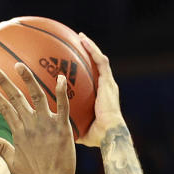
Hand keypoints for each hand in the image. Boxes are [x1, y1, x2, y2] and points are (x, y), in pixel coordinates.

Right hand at [0, 63, 75, 173]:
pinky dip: (61, 92)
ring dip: (27, 79)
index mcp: (18, 132)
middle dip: (3, 81)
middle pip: (15, 98)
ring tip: (19, 65)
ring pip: (36, 96)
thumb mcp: (12, 162)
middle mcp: (30, 125)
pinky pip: (62, 106)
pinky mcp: (62, 128)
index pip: (4, 108)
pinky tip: (60, 77)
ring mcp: (46, 125)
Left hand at [76, 33, 123, 147]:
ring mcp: (108, 83)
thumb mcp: (83, 131)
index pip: (95, 80)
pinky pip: (100, 61)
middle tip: (78, 45)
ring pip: (99, 60)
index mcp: (103, 98)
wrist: (109, 134)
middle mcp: (107, 88)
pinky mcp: (108, 81)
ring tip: (80, 37)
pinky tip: (83, 40)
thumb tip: (64, 134)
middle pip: (98, 67)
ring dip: (90, 47)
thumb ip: (75, 129)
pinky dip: (92, 50)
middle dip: (89, 54)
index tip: (78, 65)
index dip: (88, 71)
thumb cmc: (98, 137)